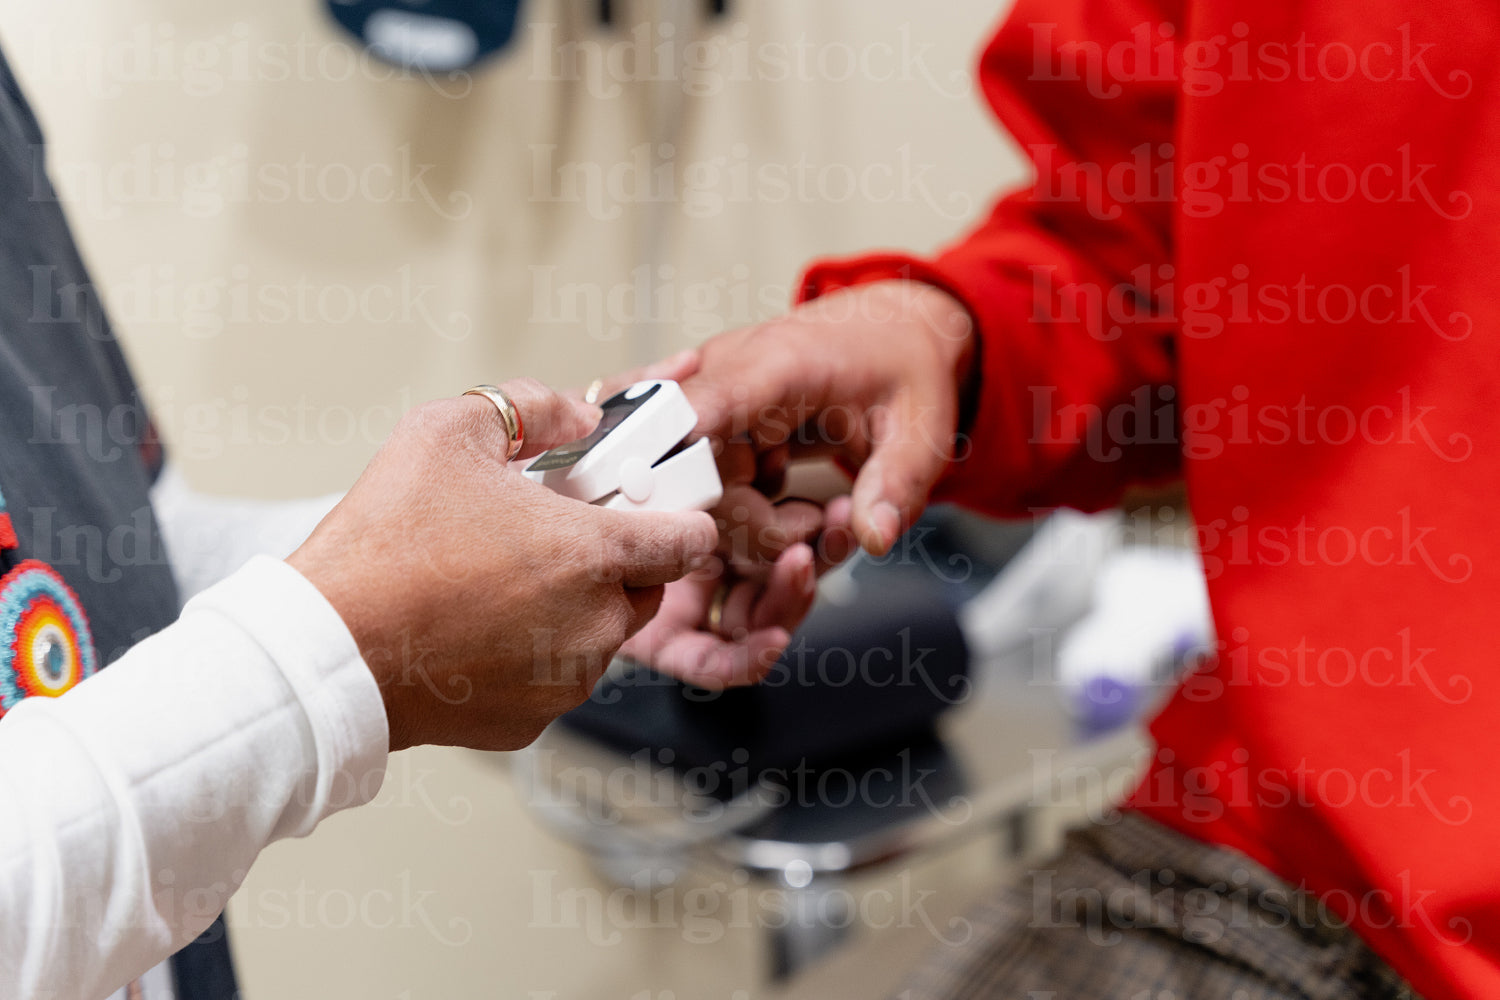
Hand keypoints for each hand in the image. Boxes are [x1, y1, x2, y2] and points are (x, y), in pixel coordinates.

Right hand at [287, 379, 717, 751]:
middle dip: (614, 559)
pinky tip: (480, 626)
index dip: (675, 514)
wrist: (327, 650)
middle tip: (549, 534)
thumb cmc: (383, 548)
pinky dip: (534, 653)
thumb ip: (531, 408)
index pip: (691, 538)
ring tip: (500, 579)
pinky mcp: (532, 721)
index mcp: (593, 554)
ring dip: (573, 607)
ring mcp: (566, 680)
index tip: (644, 505)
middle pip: (646, 585)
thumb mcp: (449, 431)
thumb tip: (575, 415)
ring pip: (601, 634)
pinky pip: (556, 677)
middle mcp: (594, 625)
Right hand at [686, 280, 974, 556]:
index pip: (690, 417)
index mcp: (774, 364)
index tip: (714, 530)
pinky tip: (784, 491)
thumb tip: (873, 537)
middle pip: (691, 477)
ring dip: (749, 522)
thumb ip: (895, 484)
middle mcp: (725, 373)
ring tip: (811, 514)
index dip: (683, 477)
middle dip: (749, 527)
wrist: (894, 329)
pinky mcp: (712, 417)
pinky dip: (743, 506)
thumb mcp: (920, 429)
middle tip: (815, 527)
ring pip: (695, 488)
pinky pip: (705, 481)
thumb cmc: (904, 366)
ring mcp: (712, 395)